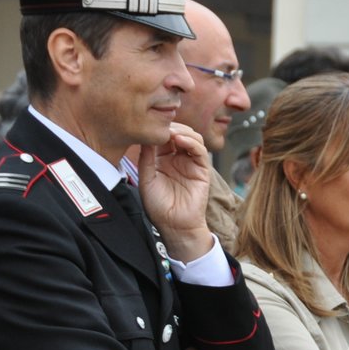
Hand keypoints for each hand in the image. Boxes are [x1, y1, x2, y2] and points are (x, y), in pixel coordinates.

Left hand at [138, 125, 212, 260]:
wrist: (173, 225)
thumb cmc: (158, 206)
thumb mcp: (146, 178)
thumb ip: (147, 157)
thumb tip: (146, 136)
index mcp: (163, 159)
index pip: (163, 137)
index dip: (158, 129)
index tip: (148, 124)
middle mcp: (178, 158)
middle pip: (179, 133)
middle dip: (171, 127)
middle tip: (160, 125)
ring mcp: (191, 163)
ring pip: (192, 137)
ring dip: (182, 131)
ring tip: (170, 132)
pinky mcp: (202, 169)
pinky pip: (200, 151)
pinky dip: (191, 142)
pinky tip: (179, 140)